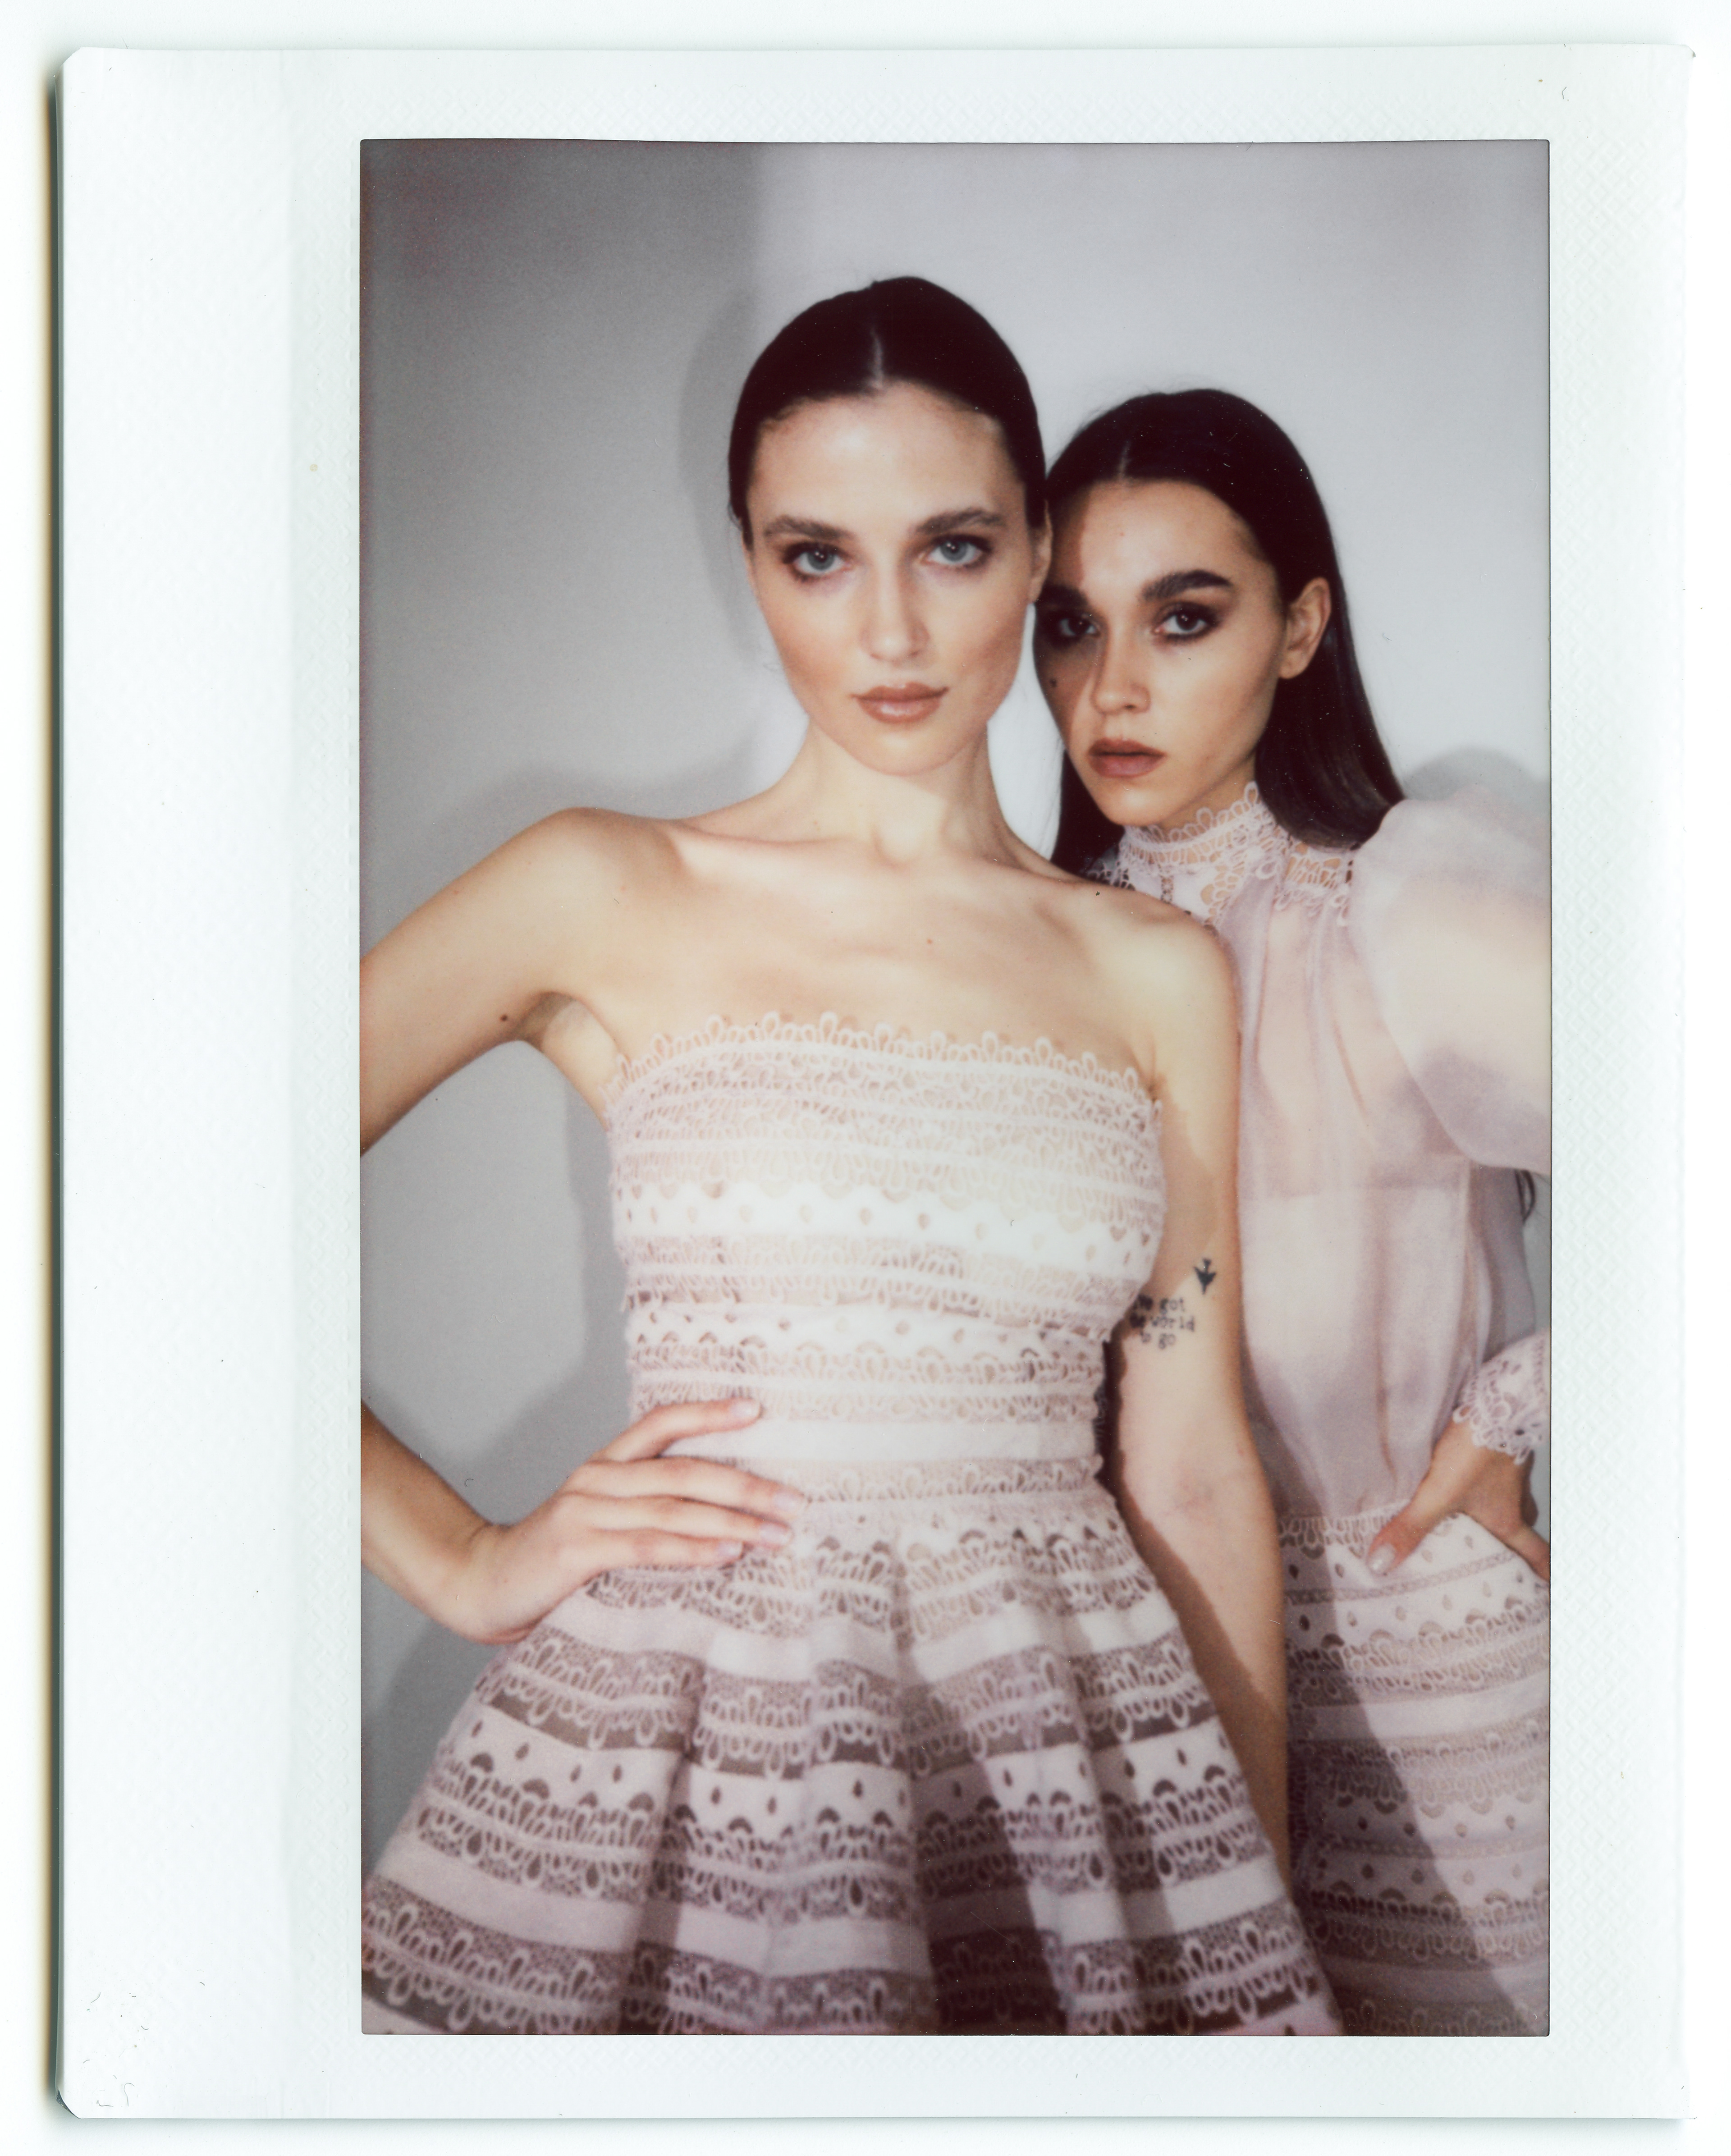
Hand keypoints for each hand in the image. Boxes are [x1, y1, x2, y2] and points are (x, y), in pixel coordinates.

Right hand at [441, 1399, 804, 1643]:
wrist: (480, 1585)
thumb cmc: (552, 1559)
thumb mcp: (599, 1521)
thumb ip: (644, 1510)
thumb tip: (722, 1515)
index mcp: (604, 1465)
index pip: (660, 1423)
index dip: (707, 1413)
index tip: (756, 1410)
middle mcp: (596, 1479)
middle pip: (683, 1470)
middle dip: (745, 1484)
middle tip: (794, 1500)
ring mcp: (585, 1512)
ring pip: (673, 1508)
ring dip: (733, 1521)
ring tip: (776, 1533)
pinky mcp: (577, 1550)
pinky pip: (648, 1546)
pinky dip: (693, 1548)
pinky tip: (727, 1553)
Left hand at [1366, 1417, 1548, 1582]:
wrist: (1495, 1398)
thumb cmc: (1477, 1448)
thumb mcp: (1438, 1493)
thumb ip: (1411, 1527)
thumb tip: (1382, 1563)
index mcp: (1509, 1519)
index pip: (1536, 1555)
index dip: (1542, 1575)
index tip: (1544, 1590)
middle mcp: (1516, 1499)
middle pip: (1525, 1529)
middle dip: (1516, 1546)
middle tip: (1503, 1558)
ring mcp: (1512, 1472)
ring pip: (1513, 1501)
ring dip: (1500, 1512)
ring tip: (1476, 1519)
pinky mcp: (1501, 1447)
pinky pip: (1500, 1474)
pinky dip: (1488, 1482)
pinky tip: (1465, 1476)